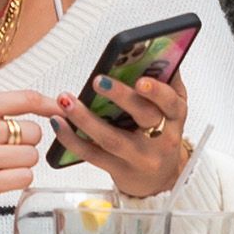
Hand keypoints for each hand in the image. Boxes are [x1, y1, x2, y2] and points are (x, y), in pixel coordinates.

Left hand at [50, 65, 189, 195]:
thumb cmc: (161, 137)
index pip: (171, 103)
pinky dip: (72, 138)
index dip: (157, 92)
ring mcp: (139, 158)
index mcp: (175, 118)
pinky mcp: (119, 171)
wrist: (158, 179)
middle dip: (121, 97)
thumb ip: (166, 83)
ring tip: (66, 100)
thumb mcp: (170, 111)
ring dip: (85, 118)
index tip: (140, 79)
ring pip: (111, 138)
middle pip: (143, 118)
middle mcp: (161, 140)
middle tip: (99, 80)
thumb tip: (154, 53)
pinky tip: (58, 123)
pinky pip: (92, 155)